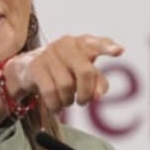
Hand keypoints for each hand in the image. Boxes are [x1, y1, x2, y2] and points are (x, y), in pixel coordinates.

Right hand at [8, 34, 124, 110]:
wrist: (30, 69)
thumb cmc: (65, 70)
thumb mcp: (84, 74)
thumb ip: (98, 82)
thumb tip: (99, 95)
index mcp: (83, 43)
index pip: (97, 44)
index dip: (108, 47)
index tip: (119, 51)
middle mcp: (67, 44)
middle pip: (85, 72)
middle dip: (86, 92)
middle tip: (83, 102)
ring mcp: (50, 53)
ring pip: (66, 86)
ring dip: (68, 100)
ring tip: (66, 100)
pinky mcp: (35, 66)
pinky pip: (50, 92)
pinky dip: (55, 104)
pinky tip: (56, 106)